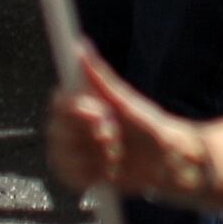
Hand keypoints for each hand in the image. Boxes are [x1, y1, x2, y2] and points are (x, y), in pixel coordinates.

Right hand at [41, 38, 194, 198]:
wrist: (167, 163)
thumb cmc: (149, 127)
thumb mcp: (125, 100)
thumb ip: (100, 77)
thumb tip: (80, 47)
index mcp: (84, 104)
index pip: (58, 102)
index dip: (73, 109)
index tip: (97, 111)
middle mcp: (76, 127)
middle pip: (55, 130)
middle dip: (87, 134)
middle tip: (113, 134)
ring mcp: (76, 151)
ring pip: (60, 155)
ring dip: (92, 156)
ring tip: (115, 153)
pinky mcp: (80, 175)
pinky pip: (68, 176)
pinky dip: (89, 174)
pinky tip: (108, 169)